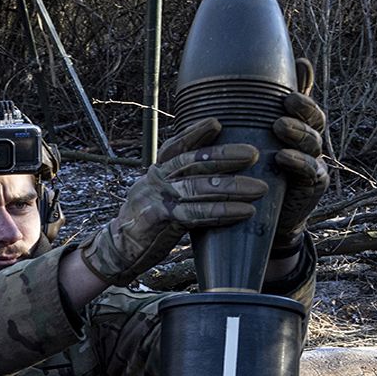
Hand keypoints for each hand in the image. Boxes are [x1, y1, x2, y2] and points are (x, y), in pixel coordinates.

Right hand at [81, 119, 267, 285]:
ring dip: (233, 187)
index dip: (195, 133)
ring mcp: (157, 198)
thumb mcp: (156, 197)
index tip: (217, 123)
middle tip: (253, 154)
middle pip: (192, 161)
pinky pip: (196, 214)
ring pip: (199, 187)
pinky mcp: (160, 220)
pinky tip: (244, 211)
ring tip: (259, 188)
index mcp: (155, 172)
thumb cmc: (144, 224)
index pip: (175, 146)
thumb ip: (177, 184)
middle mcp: (155, 180)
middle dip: (225, 156)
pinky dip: (223, 212)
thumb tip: (212, 176)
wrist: (117, 251)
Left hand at [269, 57, 330, 249]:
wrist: (264, 215)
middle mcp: (310, 144)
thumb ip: (263, 111)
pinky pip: (310, 171)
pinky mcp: (313, 186)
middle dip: (303, 110)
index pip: (307, 108)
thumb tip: (270, 80)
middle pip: (315, 122)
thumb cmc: (260, 170)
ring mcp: (315, 164)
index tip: (289, 91)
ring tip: (280, 125)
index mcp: (299, 129)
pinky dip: (298, 163)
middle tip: (287, 101)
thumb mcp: (259, 139)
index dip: (304, 97)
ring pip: (312, 143)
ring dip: (298, 132)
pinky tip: (282, 157)